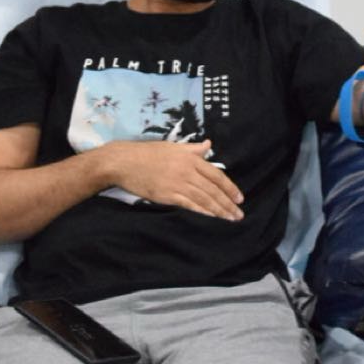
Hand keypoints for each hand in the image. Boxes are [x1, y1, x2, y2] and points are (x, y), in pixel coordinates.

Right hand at [103, 140, 243, 220]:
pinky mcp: (167, 195)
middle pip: (213, 190)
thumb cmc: (148, 153)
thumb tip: (209, 144)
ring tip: (229, 219)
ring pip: (203, 199)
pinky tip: (211, 219)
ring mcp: (177, 184)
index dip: (230, 188)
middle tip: (238, 214)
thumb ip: (193, 149)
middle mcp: (187, 171)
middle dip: (228, 203)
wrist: (124, 162)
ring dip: (218, 211)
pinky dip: (202, 213)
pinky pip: (189, 205)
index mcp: (191, 158)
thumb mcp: (173, 146)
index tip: (239, 198)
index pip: (217, 175)